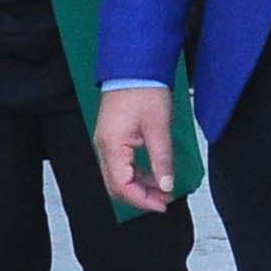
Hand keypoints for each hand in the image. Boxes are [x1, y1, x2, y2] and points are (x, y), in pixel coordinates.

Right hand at [93, 85, 180, 213]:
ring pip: (118, 176)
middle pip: (116, 185)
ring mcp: (106, 142)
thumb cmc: (144, 89)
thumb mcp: (159, 128)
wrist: (135, 66)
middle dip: (140, 197)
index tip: (163, 204)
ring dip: (139, 186)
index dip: (142, 200)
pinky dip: (136, 174)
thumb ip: (162, 160)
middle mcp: (104, 146)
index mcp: (112, 145)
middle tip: (164, 200)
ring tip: (163, 188)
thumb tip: (166, 185)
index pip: (122, 186)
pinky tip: (153, 174)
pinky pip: (120, 164)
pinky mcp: (112, 137)